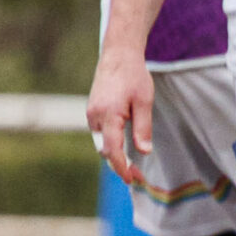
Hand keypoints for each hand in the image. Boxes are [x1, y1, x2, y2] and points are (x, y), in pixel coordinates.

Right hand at [86, 49, 154, 185]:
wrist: (118, 56)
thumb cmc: (134, 77)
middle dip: (118, 164)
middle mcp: (94, 117)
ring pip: (101, 142)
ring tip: (132, 166)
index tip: (130, 179)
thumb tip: (144, 152)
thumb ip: (143, 128)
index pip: (112, 149)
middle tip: (136, 176)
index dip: (120, 167)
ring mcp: (91, 114)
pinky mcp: (92, 112)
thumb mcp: (144, 102)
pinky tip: (123, 148)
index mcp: (108, 115)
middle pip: (104, 150)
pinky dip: (110, 143)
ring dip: (114, 155)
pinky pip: (100, 133)